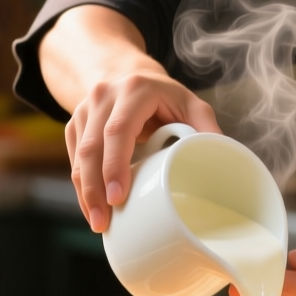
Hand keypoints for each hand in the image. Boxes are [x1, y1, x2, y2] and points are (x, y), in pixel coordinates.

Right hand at [41, 5, 220, 231]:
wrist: (126, 73)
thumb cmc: (163, 95)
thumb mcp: (189, 101)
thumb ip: (205, 125)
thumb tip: (222, 154)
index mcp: (133, 90)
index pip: (118, 130)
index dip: (115, 164)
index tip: (118, 197)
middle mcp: (103, 97)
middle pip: (92, 147)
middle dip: (95, 188)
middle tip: (105, 222)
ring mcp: (84, 110)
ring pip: (78, 156)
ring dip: (85, 192)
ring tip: (98, 223)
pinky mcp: (74, 125)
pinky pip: (73, 159)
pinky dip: (82, 186)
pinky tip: (92, 208)